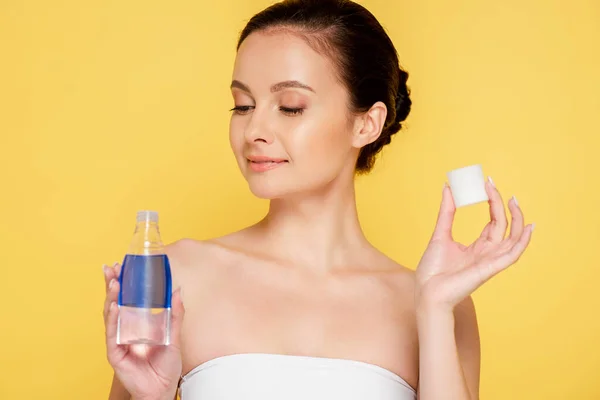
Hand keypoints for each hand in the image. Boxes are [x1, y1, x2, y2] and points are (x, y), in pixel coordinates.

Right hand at [103, 262, 184, 399]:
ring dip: (111, 297)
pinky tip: (114, 305)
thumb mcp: (173, 335)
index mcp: (137, 323)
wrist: (162, 388)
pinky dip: (113, 318)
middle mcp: (125, 329)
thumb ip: (174, 314)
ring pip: (111, 315)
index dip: (123, 283)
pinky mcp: (115, 352)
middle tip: (111, 268)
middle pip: (115, 303)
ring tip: (114, 282)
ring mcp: (118, 340)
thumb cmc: (166, 364)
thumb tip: (177, 290)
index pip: (127, 299)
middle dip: (112, 285)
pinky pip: (112, 333)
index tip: (122, 265)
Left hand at [415, 178, 533, 310]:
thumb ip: (447, 212)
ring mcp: (490, 261)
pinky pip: (511, 255)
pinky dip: (522, 243)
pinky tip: (528, 228)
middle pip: (503, 225)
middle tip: (492, 184)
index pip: (493, 222)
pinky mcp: (489, 269)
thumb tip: (448, 188)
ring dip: (517, 219)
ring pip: (513, 238)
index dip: (493, 202)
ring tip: (514, 200)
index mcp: (477, 247)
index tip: (487, 183)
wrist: (426, 292)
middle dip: (500, 204)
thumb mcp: (440, 234)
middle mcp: (487, 253)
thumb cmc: (432, 270)